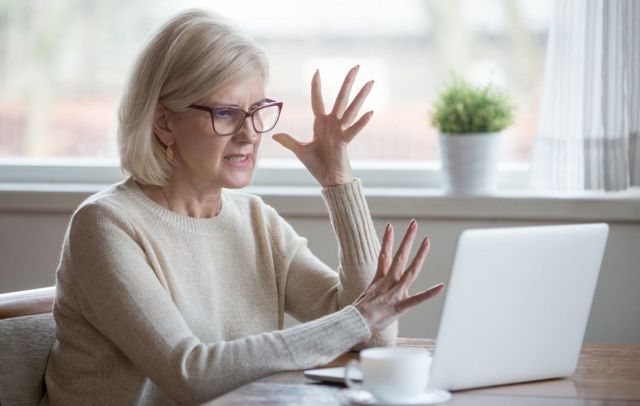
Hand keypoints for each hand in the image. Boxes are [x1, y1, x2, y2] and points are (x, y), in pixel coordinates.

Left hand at [272, 65, 373, 186]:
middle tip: (356, 66)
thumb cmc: (318, 166)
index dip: (316, 86)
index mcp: (321, 124)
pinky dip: (361, 122)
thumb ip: (289, 142)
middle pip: (340, 98)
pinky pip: (353, 130)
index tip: (317, 71)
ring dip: (360, 96)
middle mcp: (332, 124)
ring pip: (351, 109)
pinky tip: (370, 112)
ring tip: (370, 82)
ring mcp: (340, 132)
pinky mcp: (345, 143)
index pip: (317, 100)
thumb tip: (274, 135)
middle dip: (347, 82)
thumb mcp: (301, 151)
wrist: (329, 181)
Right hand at [353, 220, 444, 332]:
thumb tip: (382, 283)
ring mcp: (395, 293)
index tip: (390, 226)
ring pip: (410, 271)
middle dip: (407, 239)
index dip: (387, 240)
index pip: (384, 255)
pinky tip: (441, 286)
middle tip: (414, 223)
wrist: (355, 323)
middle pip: (400, 256)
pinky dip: (429, 293)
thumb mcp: (368, 293)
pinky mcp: (400, 306)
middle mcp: (389, 282)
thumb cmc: (361, 311)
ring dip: (419, 255)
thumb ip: (378, 284)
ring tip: (427, 241)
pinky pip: (417, 299)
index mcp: (381, 279)